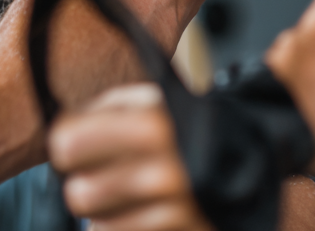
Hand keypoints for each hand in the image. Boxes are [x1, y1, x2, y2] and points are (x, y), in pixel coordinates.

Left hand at [49, 83, 213, 230]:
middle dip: (83, 181)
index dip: (67, 141)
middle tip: (98, 170)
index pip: (69, 143)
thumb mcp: (154, 97)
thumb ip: (106, 108)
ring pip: (97, 225)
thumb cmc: (192, 122)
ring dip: (103, 210)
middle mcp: (163, 172)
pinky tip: (140, 210)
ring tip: (124, 191)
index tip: (76, 140)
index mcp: (154, 125)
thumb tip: (61, 132)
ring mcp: (174, 211)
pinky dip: (122, 227)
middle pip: (80, 193)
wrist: (253, 157)